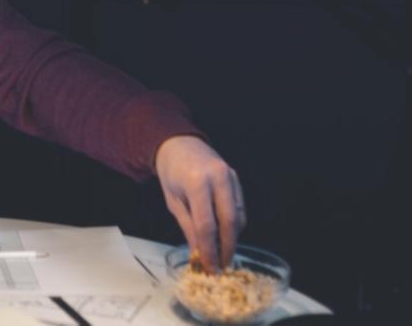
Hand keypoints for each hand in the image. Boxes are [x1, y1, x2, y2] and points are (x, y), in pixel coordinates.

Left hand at [154, 135, 244, 270]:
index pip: (207, 225)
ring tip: (223, 254)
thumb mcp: (173, 201)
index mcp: (197, 182)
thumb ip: (188, 227)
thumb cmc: (172, 172)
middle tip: (221, 265)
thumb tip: (199, 253)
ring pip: (239, 216)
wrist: (179, 144)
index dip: (210, 249)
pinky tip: (226, 235)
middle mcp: (218, 177)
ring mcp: (230, 176)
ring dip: (233, 238)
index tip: (210, 266)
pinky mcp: (236, 178)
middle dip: (227, 247)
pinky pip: (240, 207)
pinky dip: (235, 224)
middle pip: (229, 222)